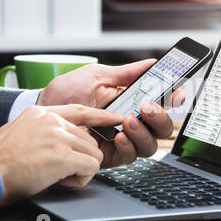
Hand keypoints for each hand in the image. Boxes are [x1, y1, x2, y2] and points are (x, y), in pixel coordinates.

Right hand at [0, 105, 122, 206]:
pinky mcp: (62, 155)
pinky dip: (80, 179)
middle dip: (80, 158)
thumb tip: (72, 138)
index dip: (102, 116)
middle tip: (60, 170)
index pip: (81, 110)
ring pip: (93, 153)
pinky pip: (91, 167)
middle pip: (89, 139)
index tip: (117, 118)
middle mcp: (52, 121)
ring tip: (57, 175)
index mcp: (42, 113)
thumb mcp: (23, 132)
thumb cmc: (2, 161)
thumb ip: (48, 130)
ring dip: (80, 169)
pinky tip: (61, 181)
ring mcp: (58, 137)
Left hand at [37, 60, 185, 167]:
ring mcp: (122, 140)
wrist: (44, 111)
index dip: (174, 100)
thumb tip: (151, 63)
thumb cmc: (67, 93)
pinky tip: (119, 136)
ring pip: (150, 145)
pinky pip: (129, 157)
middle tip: (148, 107)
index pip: (162, 104)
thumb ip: (126, 73)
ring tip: (129, 121)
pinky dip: (128, 146)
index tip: (177, 94)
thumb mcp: (97, 76)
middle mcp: (132, 122)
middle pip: (163, 128)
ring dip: (144, 133)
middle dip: (161, 118)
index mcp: (132, 102)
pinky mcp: (109, 155)